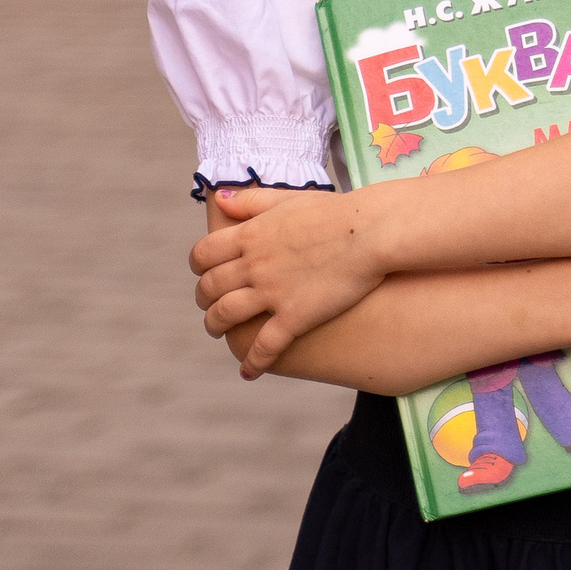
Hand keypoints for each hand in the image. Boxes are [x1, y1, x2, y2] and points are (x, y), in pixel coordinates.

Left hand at [192, 187, 386, 378]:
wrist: (371, 233)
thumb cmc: (337, 213)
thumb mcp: (289, 198)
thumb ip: (252, 201)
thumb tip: (221, 199)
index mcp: (251, 235)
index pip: (203, 254)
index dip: (199, 267)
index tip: (205, 273)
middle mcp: (254, 265)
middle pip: (210, 287)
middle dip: (204, 299)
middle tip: (209, 305)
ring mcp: (272, 292)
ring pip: (225, 315)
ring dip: (216, 327)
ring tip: (220, 332)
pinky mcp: (295, 316)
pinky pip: (264, 346)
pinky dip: (252, 362)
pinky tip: (249, 371)